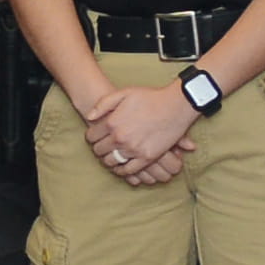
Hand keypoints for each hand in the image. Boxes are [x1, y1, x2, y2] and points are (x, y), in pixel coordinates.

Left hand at [85, 80, 199, 185]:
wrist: (176, 105)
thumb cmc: (150, 97)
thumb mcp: (123, 93)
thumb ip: (103, 104)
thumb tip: (89, 117)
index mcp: (112, 123)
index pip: (91, 137)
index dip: (91, 136)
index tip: (96, 137)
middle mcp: (120, 138)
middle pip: (99, 151)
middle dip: (99, 148)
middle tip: (103, 146)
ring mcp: (133, 149)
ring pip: (111, 161)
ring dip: (108, 159)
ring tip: (111, 155)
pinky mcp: (146, 158)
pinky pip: (128, 170)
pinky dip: (122, 170)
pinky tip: (121, 166)